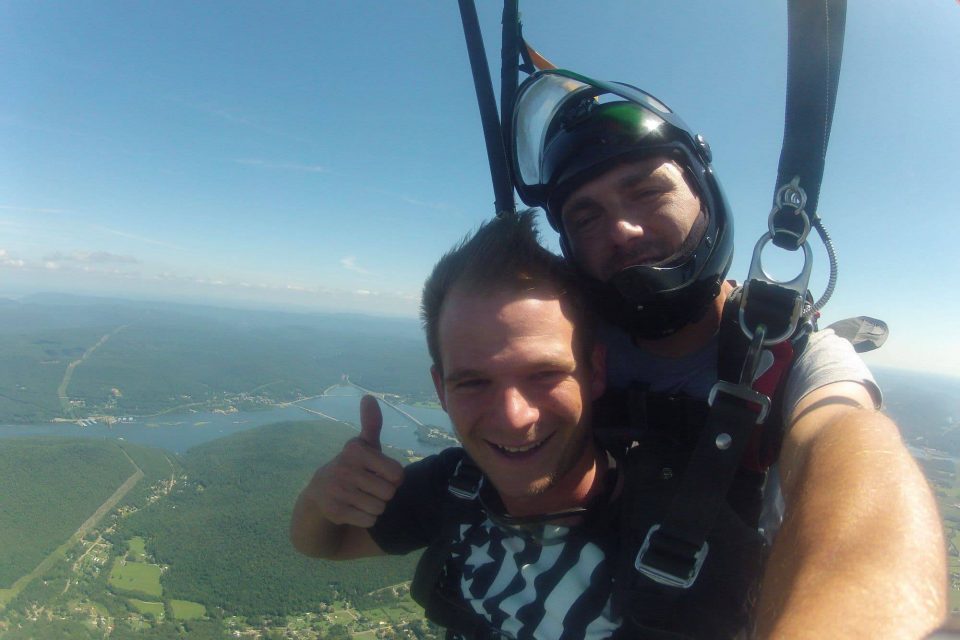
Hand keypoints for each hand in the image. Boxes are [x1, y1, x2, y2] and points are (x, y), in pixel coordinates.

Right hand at [302, 394, 403, 528]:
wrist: (320, 493)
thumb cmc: (352, 467)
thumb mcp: (363, 446)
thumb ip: (371, 424)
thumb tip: (369, 397)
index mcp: (355, 450)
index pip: (397, 473)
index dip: (394, 477)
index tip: (380, 474)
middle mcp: (344, 468)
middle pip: (389, 492)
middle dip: (384, 493)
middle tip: (369, 487)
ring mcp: (337, 491)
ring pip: (380, 508)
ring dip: (376, 506)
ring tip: (361, 497)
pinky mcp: (335, 512)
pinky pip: (369, 520)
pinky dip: (367, 518)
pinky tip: (354, 509)